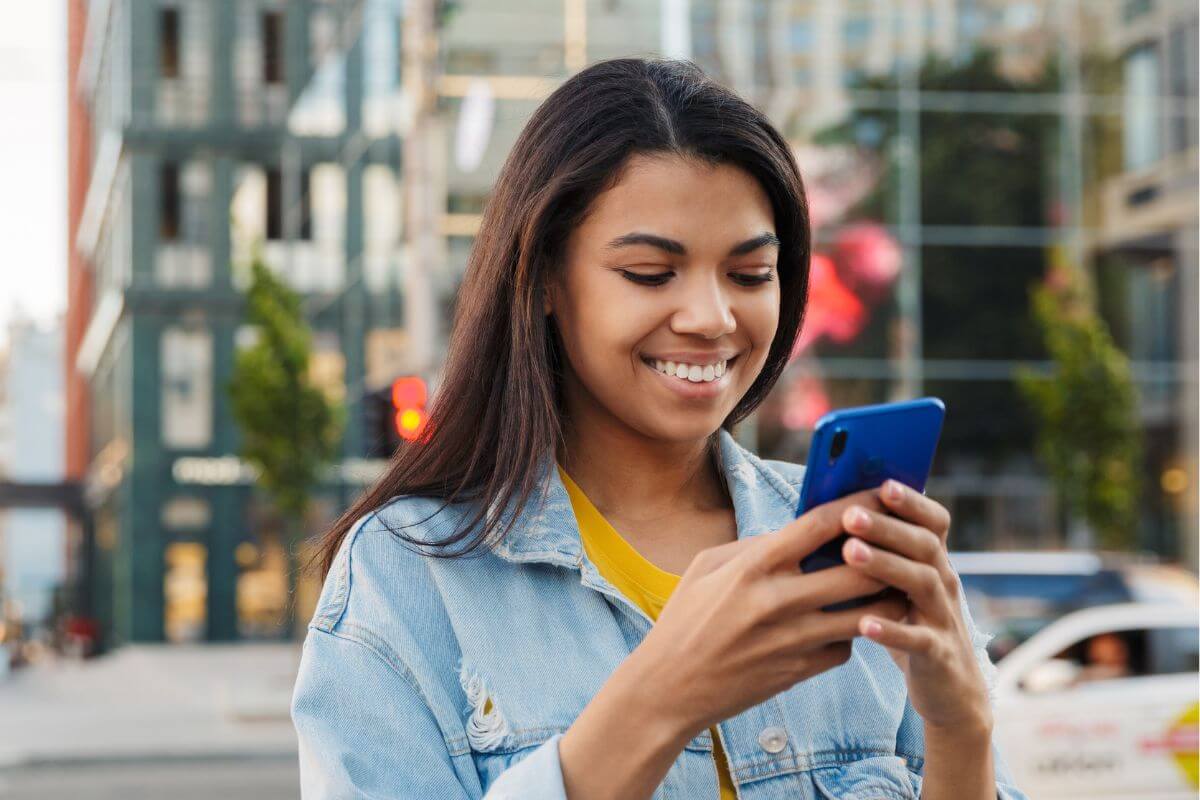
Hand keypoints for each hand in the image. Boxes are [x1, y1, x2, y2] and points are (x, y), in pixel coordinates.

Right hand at [629, 488, 910, 738]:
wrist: (668, 689)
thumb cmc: (685, 619)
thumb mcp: (706, 567)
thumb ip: (755, 545)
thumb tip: (799, 531)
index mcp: (752, 566)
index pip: (820, 525)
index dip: (858, 505)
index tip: (880, 493)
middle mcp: (777, 601)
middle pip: (859, 571)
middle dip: (886, 555)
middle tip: (901, 543)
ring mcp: (792, 640)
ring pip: (865, 615)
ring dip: (884, 598)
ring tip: (893, 583)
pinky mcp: (799, 672)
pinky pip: (845, 648)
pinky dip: (851, 634)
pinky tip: (849, 624)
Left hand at [838, 479, 991, 732]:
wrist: (950, 690)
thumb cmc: (909, 625)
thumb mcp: (899, 586)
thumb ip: (879, 553)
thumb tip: (829, 514)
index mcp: (933, 562)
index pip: (934, 522)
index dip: (913, 502)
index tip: (883, 483)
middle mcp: (944, 583)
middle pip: (923, 545)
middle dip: (887, 527)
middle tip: (851, 515)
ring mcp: (944, 618)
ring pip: (922, 583)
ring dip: (886, 565)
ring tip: (850, 553)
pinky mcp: (938, 655)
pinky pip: (918, 640)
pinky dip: (893, 631)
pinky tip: (865, 623)